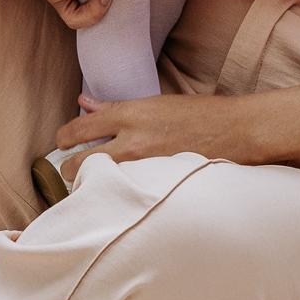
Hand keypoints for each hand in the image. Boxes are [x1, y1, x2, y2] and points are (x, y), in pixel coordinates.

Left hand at [55, 92, 255, 179]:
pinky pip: (120, 197)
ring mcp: (142, 168)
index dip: (63, 138)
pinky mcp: (154, 187)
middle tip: (76, 170)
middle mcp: (130, 142)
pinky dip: (115, 197)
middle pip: (76, 164)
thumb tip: (84, 103)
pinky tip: (120, 198)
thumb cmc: (201, 114)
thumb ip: (116, 107)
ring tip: (96, 186)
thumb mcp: (156, 101)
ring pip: (94, 185)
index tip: (62, 143)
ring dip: (90, 186)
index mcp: (130, 115)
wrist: (237, 132)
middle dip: (70, 169)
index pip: (77, 129)